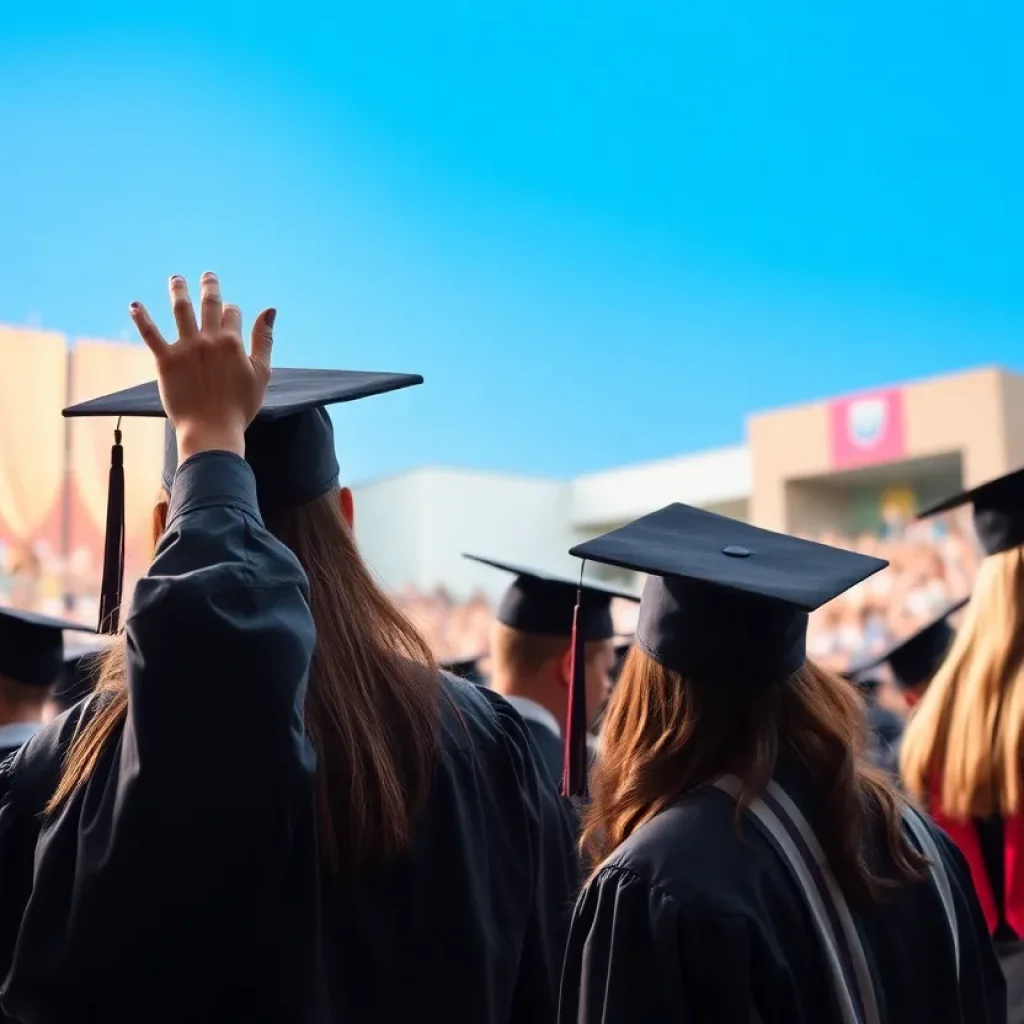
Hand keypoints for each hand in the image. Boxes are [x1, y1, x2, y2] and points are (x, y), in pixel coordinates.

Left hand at [130, 273, 274, 462]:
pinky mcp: (165, 361)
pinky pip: (151, 335)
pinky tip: (135, 305)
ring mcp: (186, 348)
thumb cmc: (240, 407)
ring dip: (178, 291)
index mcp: (232, 342)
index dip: (232, 311)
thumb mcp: (262, 373)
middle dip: (209, 287)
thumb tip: (270, 310)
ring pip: (181, 310)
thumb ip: (265, 340)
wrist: (212, 430)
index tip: (230, 313)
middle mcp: (209, 339)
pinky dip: (142, 318)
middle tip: (207, 276)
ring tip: (176, 279)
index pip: (232, 314)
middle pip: (209, 304)